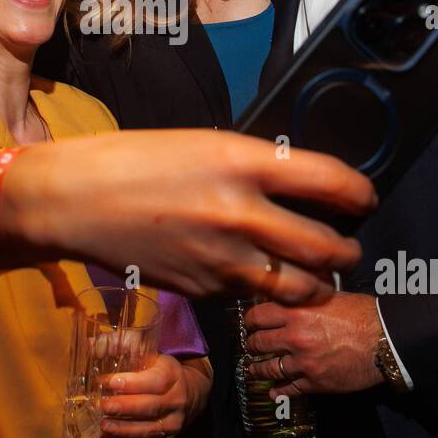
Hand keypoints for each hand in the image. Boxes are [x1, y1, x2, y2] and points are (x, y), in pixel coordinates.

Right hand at [7, 130, 369, 304]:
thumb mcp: (202, 143)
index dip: (360, 193)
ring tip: (317, 271)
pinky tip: (256, 272)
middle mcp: (239, 212)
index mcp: (241, 162)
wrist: (73, 201)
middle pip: (327, 247)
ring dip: (318, 280)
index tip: (363, 198)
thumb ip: (253, 165)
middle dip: (347, 249)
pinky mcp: (204, 290)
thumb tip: (297, 183)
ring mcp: (222, 257)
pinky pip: (253, 294)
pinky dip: (265, 288)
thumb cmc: (132, 160)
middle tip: (346, 244)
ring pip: (299, 286)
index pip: (332, 181)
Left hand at [98, 354, 207, 437]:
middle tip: (102, 405)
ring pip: (148, 430)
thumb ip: (121, 346)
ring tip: (103, 425)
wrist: (190, 394)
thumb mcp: (148, 353)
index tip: (108, 382)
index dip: (131, 383)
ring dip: (123, 430)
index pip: (155, 381)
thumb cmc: (161, 371)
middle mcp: (176, 400)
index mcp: (172, 375)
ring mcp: (173, 423)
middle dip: (124, 408)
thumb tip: (92, 345)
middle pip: (150, 407)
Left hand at [243, 292, 384, 398]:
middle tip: (252, 345)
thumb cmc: (363, 314)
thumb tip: (288, 299)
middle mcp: (294, 336)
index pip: (257, 315)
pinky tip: (273, 391)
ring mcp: (303, 362)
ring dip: (258, 369)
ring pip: (268, 368)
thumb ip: (305, 300)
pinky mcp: (315, 382)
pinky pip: (289, 389)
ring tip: (253, 369)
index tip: (250, 323)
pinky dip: (278, 391)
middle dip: (252, 344)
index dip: (251, 320)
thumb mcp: (329, 296)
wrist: (386, 340)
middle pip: (257, 343)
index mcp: (296, 311)